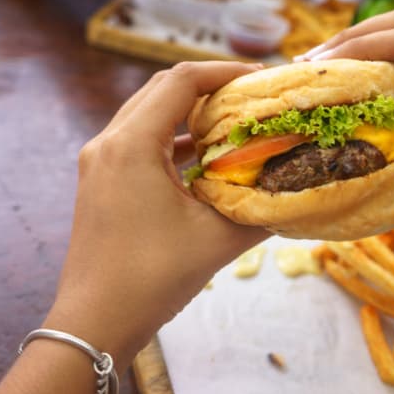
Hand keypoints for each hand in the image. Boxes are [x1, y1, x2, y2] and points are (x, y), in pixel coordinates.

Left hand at [45, 62, 268, 365]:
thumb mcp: (217, 240)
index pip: (181, 81)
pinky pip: (139, 141)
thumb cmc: (151, 279)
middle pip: (162, 89)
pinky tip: (204, 158)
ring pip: (148, 114)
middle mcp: (108, 143)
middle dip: (209, 86)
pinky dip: (173, 139)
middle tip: (252, 96)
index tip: (261, 79)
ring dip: (189, 112)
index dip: (225, 71)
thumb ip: (261, 210)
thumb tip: (299, 193)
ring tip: (233, 122)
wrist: (94, 322)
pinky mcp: (100, 181)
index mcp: (131, 145)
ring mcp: (99, 162)